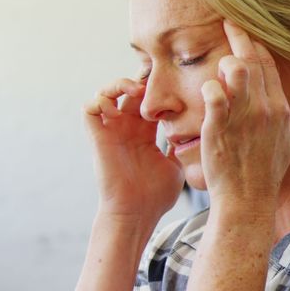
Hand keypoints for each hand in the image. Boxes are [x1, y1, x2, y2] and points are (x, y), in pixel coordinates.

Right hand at [84, 77, 183, 221]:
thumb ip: (181, 149)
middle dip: (141, 80)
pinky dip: (99, 100)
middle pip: (129, 91)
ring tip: (135, 89)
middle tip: (155, 77)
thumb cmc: (156, 195)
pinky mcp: (98, 137)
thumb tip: (200, 137)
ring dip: (118, 85)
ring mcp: (112, 132)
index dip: (157, 89)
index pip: (149, 102)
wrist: (137, 212)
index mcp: (145, 134)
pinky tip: (116, 106)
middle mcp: (127, 129)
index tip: (174, 83)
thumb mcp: (175, 166)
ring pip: (106, 94)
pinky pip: (89, 108)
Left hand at [199, 21, 289, 213]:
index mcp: (279, 108)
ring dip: (225, 62)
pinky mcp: (219, 127)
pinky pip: (213, 94)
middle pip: (252, 61)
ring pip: (235, 71)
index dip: (256, 43)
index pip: (268, 65)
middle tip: (227, 20)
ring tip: (219, 65)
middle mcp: (264, 109)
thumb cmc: (268, 169)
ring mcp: (242, 118)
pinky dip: (209, 87)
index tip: (244, 27)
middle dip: (238, 36)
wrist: (248, 198)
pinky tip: (208, 90)